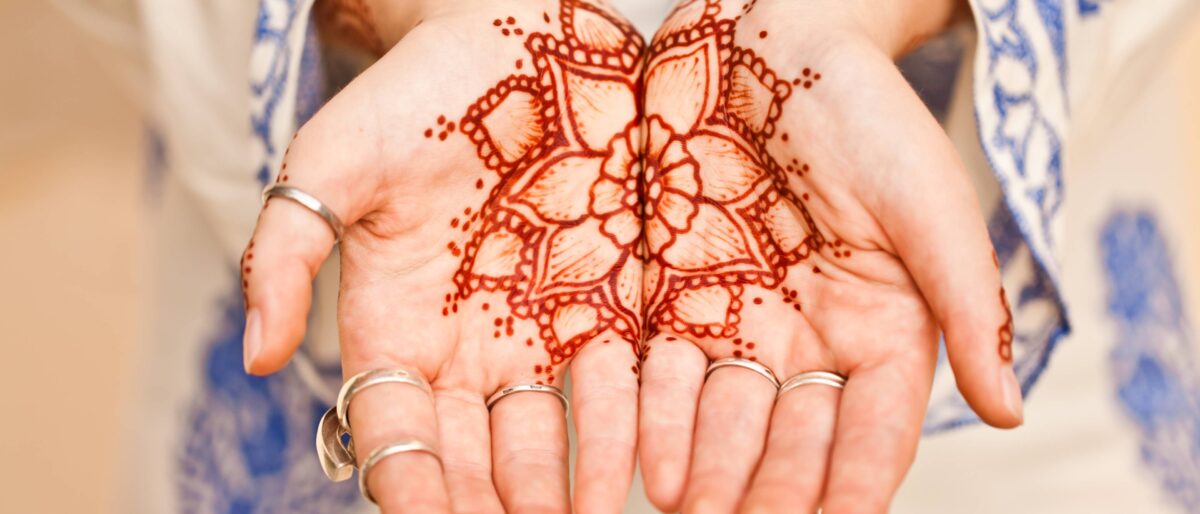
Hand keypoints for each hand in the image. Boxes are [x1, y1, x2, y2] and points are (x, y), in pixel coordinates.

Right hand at [242, 1, 643, 511]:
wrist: (509, 42)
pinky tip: (638, 464)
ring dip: (556, 485)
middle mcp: (467, 350)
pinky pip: (619, 379)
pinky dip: (625, 425)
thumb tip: (252, 354)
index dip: (406, 480)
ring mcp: (540, 332)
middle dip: (486, 503)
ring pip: (546, 435)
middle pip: (471, 455)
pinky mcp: (610, 301)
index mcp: (395, 330)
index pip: (393, 430)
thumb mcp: (332, 163)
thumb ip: (289, 252)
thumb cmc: (412, 100)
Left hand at [636, 1, 1019, 511]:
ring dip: (704, 461)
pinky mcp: (671, 295)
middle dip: (769, 484)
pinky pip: (659, 367)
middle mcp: (807, 340)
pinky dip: (651, 411)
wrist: (767, 40)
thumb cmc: (862, 113)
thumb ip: (963, 303)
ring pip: (721, 413)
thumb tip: (1010, 410)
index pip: (875, 427)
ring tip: (683, 502)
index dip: (857, 481)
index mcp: (880, 328)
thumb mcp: (924, 202)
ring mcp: (736, 321)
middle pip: (791, 435)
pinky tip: (637, 451)